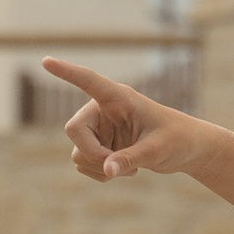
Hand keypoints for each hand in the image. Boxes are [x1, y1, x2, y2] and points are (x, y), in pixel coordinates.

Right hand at [43, 59, 209, 184]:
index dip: (67, 72)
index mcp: (119, 98)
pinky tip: (122, 171)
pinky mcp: (100, 145)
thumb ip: (131, 158)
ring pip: (78, 152)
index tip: (46, 60)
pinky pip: (84, 164)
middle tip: (116, 166)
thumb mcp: (157, 150)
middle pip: (74, 130)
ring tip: (129, 170)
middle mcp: (103, 110)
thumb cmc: (178, 140)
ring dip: (98, 167)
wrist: (187, 150)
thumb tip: (106, 170)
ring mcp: (100, 129)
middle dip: (91, 153)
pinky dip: (100, 172)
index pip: (88, 81)